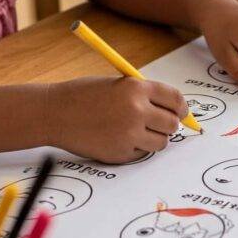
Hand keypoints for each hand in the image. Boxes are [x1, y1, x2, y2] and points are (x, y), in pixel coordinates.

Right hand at [50, 76, 186, 162]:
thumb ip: (145, 95)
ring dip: (155, 138)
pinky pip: (142, 153)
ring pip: (162, 142)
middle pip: (172, 123)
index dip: (182, 107)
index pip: (175, 99)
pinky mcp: (120, 154)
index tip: (182, 112)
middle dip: (169, 123)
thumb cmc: (85, 95)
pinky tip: (120, 139)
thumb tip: (175, 109)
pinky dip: (137, 148)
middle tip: (159, 123)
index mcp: (137, 88)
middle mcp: (136, 111)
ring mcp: (129, 134)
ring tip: (137, 131)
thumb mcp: (119, 84)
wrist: (55, 113)